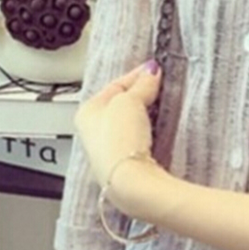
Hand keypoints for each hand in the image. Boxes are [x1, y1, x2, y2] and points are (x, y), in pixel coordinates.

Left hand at [74, 60, 162, 188]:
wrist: (130, 180)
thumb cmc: (118, 142)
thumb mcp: (129, 101)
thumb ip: (141, 84)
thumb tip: (151, 72)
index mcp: (86, 112)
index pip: (114, 85)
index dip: (136, 75)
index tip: (154, 70)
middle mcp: (94, 131)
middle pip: (122, 103)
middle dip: (141, 94)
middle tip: (159, 86)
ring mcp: (111, 148)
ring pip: (131, 121)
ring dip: (146, 112)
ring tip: (162, 105)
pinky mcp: (127, 162)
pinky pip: (140, 137)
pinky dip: (149, 129)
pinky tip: (158, 128)